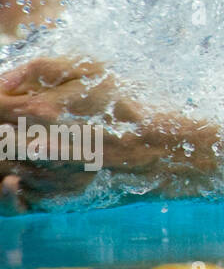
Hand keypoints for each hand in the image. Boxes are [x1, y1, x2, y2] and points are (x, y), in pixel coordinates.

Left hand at [0, 57, 217, 211]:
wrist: (162, 151)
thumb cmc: (129, 106)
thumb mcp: (91, 70)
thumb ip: (39, 69)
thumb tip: (2, 81)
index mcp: (37, 111)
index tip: (8, 99)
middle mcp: (32, 146)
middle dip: (3, 129)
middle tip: (21, 123)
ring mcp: (40, 176)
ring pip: (1, 165)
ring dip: (9, 153)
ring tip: (41, 141)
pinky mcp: (50, 199)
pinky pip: (14, 194)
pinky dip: (13, 184)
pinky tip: (30, 170)